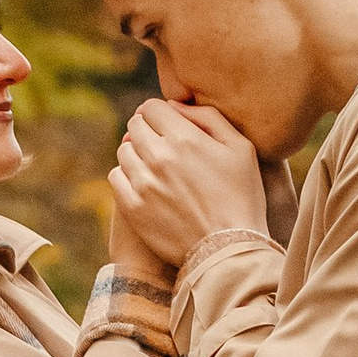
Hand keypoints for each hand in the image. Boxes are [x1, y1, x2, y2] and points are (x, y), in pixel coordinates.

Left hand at [109, 98, 271, 275]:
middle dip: (147, 130)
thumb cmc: (241, 197)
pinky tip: (145, 185)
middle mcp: (158, 156)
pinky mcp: (132, 207)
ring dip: (136, 154)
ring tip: (155, 168)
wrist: (229, 249)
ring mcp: (142, 182)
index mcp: (184, 138)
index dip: (159, 113)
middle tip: (161, 146)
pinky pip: (116, 178)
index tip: (165, 124)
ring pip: (124, 152)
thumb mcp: (241, 149)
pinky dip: (127, 177)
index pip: (151, 107)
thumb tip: (176, 107)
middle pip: (135, 126)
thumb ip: (210, 118)